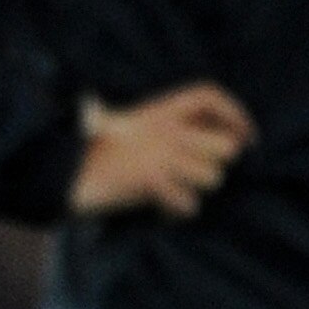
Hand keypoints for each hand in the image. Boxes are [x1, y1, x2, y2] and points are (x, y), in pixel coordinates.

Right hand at [69, 83, 255, 219]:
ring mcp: (158, 153)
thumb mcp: (129, 127)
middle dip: (216, 165)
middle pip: (225, 147)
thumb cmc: (94, 155)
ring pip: (212, 177)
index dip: (235, 113)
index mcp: (158, 111)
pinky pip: (189, 203)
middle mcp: (164, 129)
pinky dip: (176, 211)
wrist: (59, 173)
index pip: (208, 97)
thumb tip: (208, 140)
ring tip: (169, 191)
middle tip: (194, 173)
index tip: (249, 136)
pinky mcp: (149, 179)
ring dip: (195, 190)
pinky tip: (158, 207)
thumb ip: (166, 128)